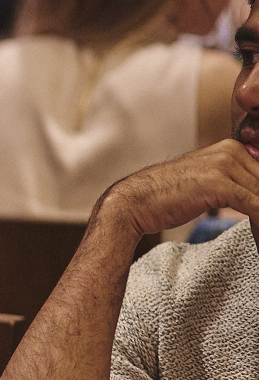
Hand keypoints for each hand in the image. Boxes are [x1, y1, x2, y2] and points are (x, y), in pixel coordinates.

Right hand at [95, 139, 258, 244]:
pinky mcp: (218, 183)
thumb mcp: (206, 182)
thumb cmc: (165, 196)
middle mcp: (230, 150)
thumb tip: (255, 199)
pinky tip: (258, 232)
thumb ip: (232, 182)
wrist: (134, 202)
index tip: (258, 214)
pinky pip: (253, 203)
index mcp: (230, 147)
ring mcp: (224, 165)